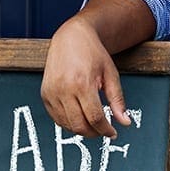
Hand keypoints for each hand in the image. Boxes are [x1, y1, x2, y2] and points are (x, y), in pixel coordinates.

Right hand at [40, 16, 130, 137]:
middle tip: (103, 131)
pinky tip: (79, 117)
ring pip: (66, 124)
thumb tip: (125, 122)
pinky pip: (56, 118)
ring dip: (81, 129)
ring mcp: (51, 92)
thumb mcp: (110, 74)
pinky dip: (68, 122)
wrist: (71, 37)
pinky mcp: (44, 94)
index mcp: (82, 83)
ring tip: (92, 123)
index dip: (105, 130)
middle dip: (94, 133)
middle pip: (79, 125)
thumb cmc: (92, 53)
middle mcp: (63, 89)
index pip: (95, 118)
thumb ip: (117, 100)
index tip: (113, 133)